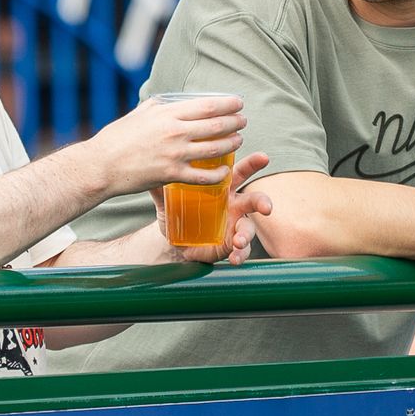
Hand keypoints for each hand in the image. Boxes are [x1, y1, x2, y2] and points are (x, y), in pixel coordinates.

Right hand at [91, 93, 243, 199]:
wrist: (102, 165)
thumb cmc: (118, 137)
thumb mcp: (140, 113)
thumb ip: (161, 106)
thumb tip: (175, 100)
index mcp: (167, 114)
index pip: (207, 105)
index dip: (228, 104)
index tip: (238, 103)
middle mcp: (175, 133)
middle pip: (216, 126)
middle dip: (235, 122)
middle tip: (243, 121)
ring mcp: (175, 155)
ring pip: (215, 149)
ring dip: (232, 144)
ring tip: (239, 140)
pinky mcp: (172, 175)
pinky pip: (204, 176)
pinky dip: (218, 174)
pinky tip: (225, 171)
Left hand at [151, 153, 272, 263]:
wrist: (176, 241)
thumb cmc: (179, 212)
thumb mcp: (169, 198)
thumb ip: (162, 186)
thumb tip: (147, 171)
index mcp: (222, 188)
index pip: (240, 172)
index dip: (253, 164)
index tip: (263, 157)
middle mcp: (234, 205)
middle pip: (254, 199)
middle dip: (263, 201)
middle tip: (266, 207)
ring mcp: (235, 225)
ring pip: (250, 227)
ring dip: (247, 234)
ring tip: (239, 240)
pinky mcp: (232, 244)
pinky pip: (242, 250)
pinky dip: (240, 254)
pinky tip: (235, 258)